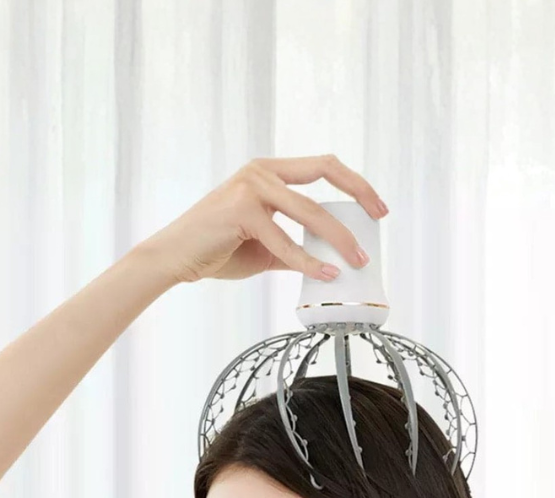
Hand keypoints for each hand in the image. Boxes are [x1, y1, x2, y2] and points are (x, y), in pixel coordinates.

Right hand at [139, 155, 388, 284]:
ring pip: (310, 211)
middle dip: (359, 193)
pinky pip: (284, 241)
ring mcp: (250, 187)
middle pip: (325, 171)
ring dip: (339, 238)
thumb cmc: (217, 249)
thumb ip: (294, 246)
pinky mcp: (240, 210)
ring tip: (356, 260)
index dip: (355, 182)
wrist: (175, 258)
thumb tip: (327, 263)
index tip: (377, 207)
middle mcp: (261, 171)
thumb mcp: (264, 247)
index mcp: (268, 172)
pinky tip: (325, 274)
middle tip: (379, 219)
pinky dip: (308, 261)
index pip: (322, 166)